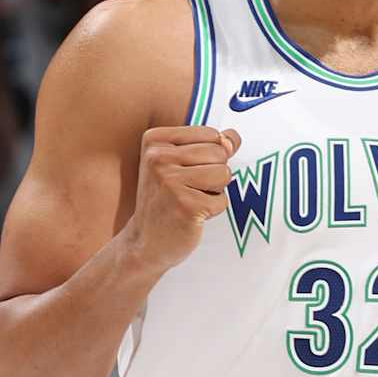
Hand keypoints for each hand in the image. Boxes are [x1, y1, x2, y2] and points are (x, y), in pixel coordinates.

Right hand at [127, 126, 242, 274]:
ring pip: (224, 174)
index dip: (210, 156)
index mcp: (155, 140)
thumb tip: (232, 137)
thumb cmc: (165, 201)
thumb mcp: (180, 164)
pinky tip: (191, 215)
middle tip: (189, 190)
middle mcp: (159, 157)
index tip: (186, 172)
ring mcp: (170, 181)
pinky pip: (222, 200)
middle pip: (220, 153)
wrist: (145, 241)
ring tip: (192, 200)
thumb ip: (209, 146)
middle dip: (214, 174)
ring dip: (215, 191)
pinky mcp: (185, 205)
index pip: (212, 134)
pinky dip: (213, 210)